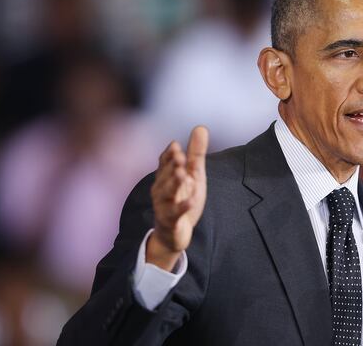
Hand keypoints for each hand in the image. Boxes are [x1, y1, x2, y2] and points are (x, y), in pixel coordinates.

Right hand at [147, 126, 208, 270]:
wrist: (174, 234)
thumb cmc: (183, 199)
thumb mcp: (194, 175)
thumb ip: (196, 153)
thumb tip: (201, 127)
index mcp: (166, 177)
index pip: (164, 162)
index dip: (169, 155)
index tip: (176, 146)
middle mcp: (161, 189)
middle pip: (165, 175)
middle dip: (171, 166)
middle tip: (179, 157)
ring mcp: (164, 205)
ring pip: (167, 193)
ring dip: (174, 183)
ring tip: (183, 175)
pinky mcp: (170, 221)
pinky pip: (175, 213)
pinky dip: (182, 207)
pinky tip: (191, 201)